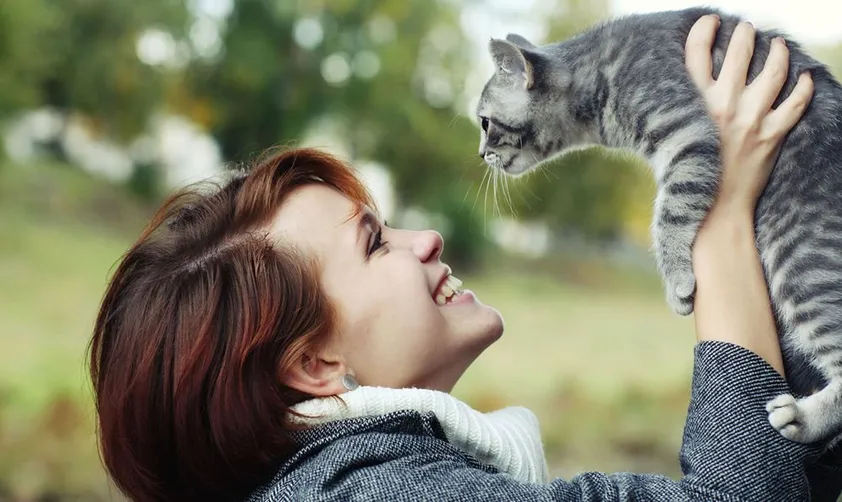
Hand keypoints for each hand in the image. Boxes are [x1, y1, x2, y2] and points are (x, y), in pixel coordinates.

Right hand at [684, 15, 813, 213]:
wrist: (713, 212)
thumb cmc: (687, 179)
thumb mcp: (671, 142)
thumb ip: (679, 116)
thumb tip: (684, 94)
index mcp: (692, 106)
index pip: (696, 53)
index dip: (703, 31)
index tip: (710, 22)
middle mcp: (722, 106)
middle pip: (739, 53)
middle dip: (745, 34)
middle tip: (747, 29)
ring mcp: (750, 120)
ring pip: (772, 72)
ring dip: (778, 53)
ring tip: (778, 45)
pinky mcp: (771, 137)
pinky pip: (795, 104)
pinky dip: (804, 89)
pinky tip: (805, 79)